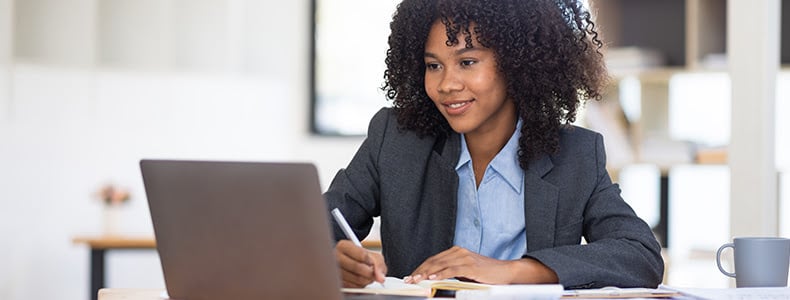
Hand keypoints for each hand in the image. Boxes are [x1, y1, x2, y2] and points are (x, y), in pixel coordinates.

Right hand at [335, 240, 386, 287]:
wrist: (349, 263)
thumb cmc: (360, 258)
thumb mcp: (371, 255)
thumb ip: (379, 263)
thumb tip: (381, 278)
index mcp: (343, 246)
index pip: (362, 255)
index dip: (371, 261)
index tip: (372, 263)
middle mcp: (336, 258)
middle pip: (357, 267)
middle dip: (370, 272)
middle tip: (372, 272)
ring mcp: (334, 271)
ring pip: (356, 280)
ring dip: (367, 280)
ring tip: (366, 276)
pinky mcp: (337, 283)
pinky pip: (353, 288)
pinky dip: (361, 286)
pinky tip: (360, 281)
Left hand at [403, 246, 557, 284]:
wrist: (506, 272)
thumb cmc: (486, 274)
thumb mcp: (465, 272)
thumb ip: (451, 272)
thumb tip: (434, 279)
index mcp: (456, 252)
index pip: (433, 259)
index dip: (420, 268)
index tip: (411, 276)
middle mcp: (458, 252)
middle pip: (433, 261)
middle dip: (419, 271)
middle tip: (409, 279)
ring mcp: (464, 258)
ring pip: (440, 265)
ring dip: (426, 273)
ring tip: (416, 280)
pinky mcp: (470, 266)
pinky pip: (452, 270)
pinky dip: (441, 274)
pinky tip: (432, 277)